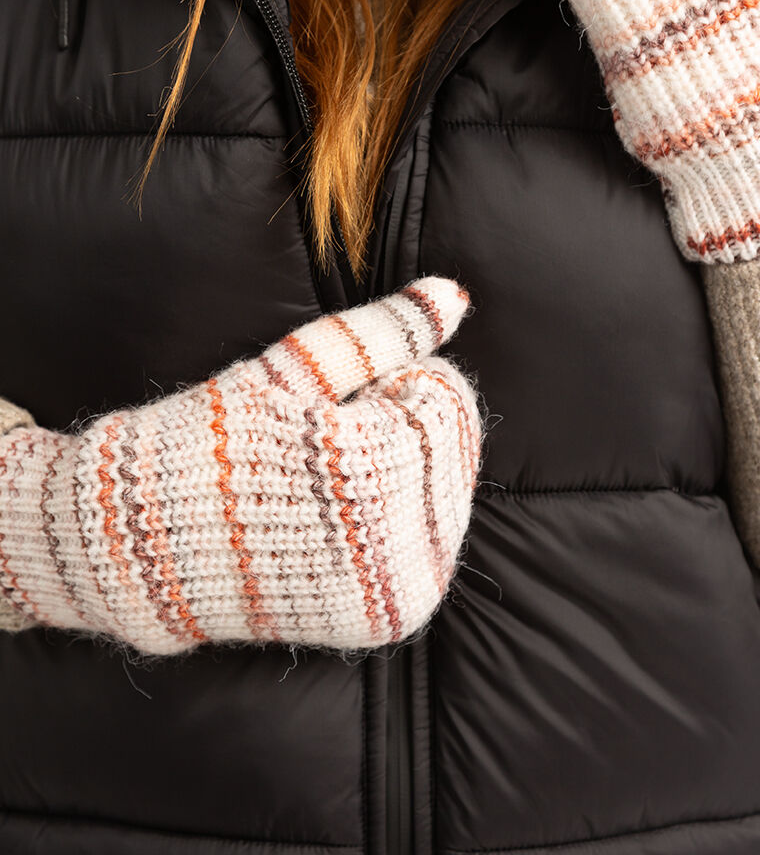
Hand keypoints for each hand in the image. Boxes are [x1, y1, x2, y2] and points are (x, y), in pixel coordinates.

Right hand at [0, 277, 482, 654]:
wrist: (149, 545)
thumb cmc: (218, 440)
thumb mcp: (296, 370)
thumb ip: (382, 330)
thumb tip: (455, 294)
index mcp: (379, 474)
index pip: (447, 400)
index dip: (396, 380)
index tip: (340, 395)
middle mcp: (401, 548)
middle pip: (455, 449)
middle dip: (404, 426)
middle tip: (328, 435)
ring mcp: (399, 594)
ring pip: (448, 496)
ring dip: (407, 473)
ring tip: (328, 476)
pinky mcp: (389, 620)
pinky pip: (431, 548)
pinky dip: (401, 521)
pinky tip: (343, 514)